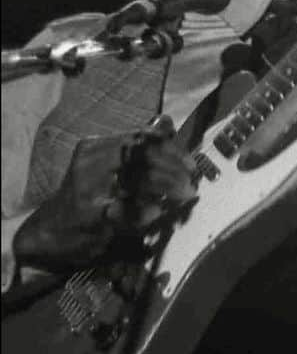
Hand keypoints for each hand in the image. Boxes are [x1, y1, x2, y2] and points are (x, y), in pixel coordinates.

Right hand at [14, 118, 197, 270]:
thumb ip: (137, 146)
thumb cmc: (87, 196)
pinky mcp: (90, 216)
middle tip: (191, 182)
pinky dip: (147, 210)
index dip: (171, 149)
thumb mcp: (106, 164)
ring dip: (168, 186)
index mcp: (94, 147)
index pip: (139, 138)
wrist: (48, 232)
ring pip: (137, 179)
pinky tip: (158, 212)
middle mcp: (89, 163)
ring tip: (184, 195)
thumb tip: (165, 121)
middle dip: (173, 168)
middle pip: (141, 156)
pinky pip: (126, 209)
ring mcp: (88, 190)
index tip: (190, 164)